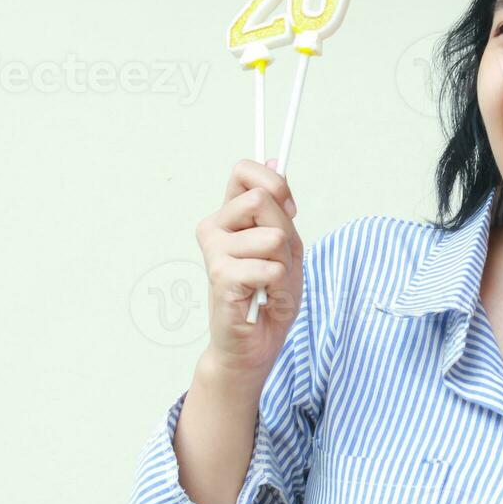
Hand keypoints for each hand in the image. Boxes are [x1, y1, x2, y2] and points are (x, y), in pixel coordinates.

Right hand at [194, 159, 303, 374]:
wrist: (254, 343)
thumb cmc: (270, 296)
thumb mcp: (287, 246)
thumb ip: (280, 207)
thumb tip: (276, 160)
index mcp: (230, 215)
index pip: (243, 170)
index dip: (275, 183)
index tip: (289, 210)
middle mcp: (215, 227)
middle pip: (263, 199)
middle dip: (286, 233)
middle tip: (276, 262)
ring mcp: (214, 250)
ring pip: (274, 236)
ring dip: (284, 265)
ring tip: (268, 284)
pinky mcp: (220, 276)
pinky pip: (270, 267)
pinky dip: (278, 286)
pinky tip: (261, 298)